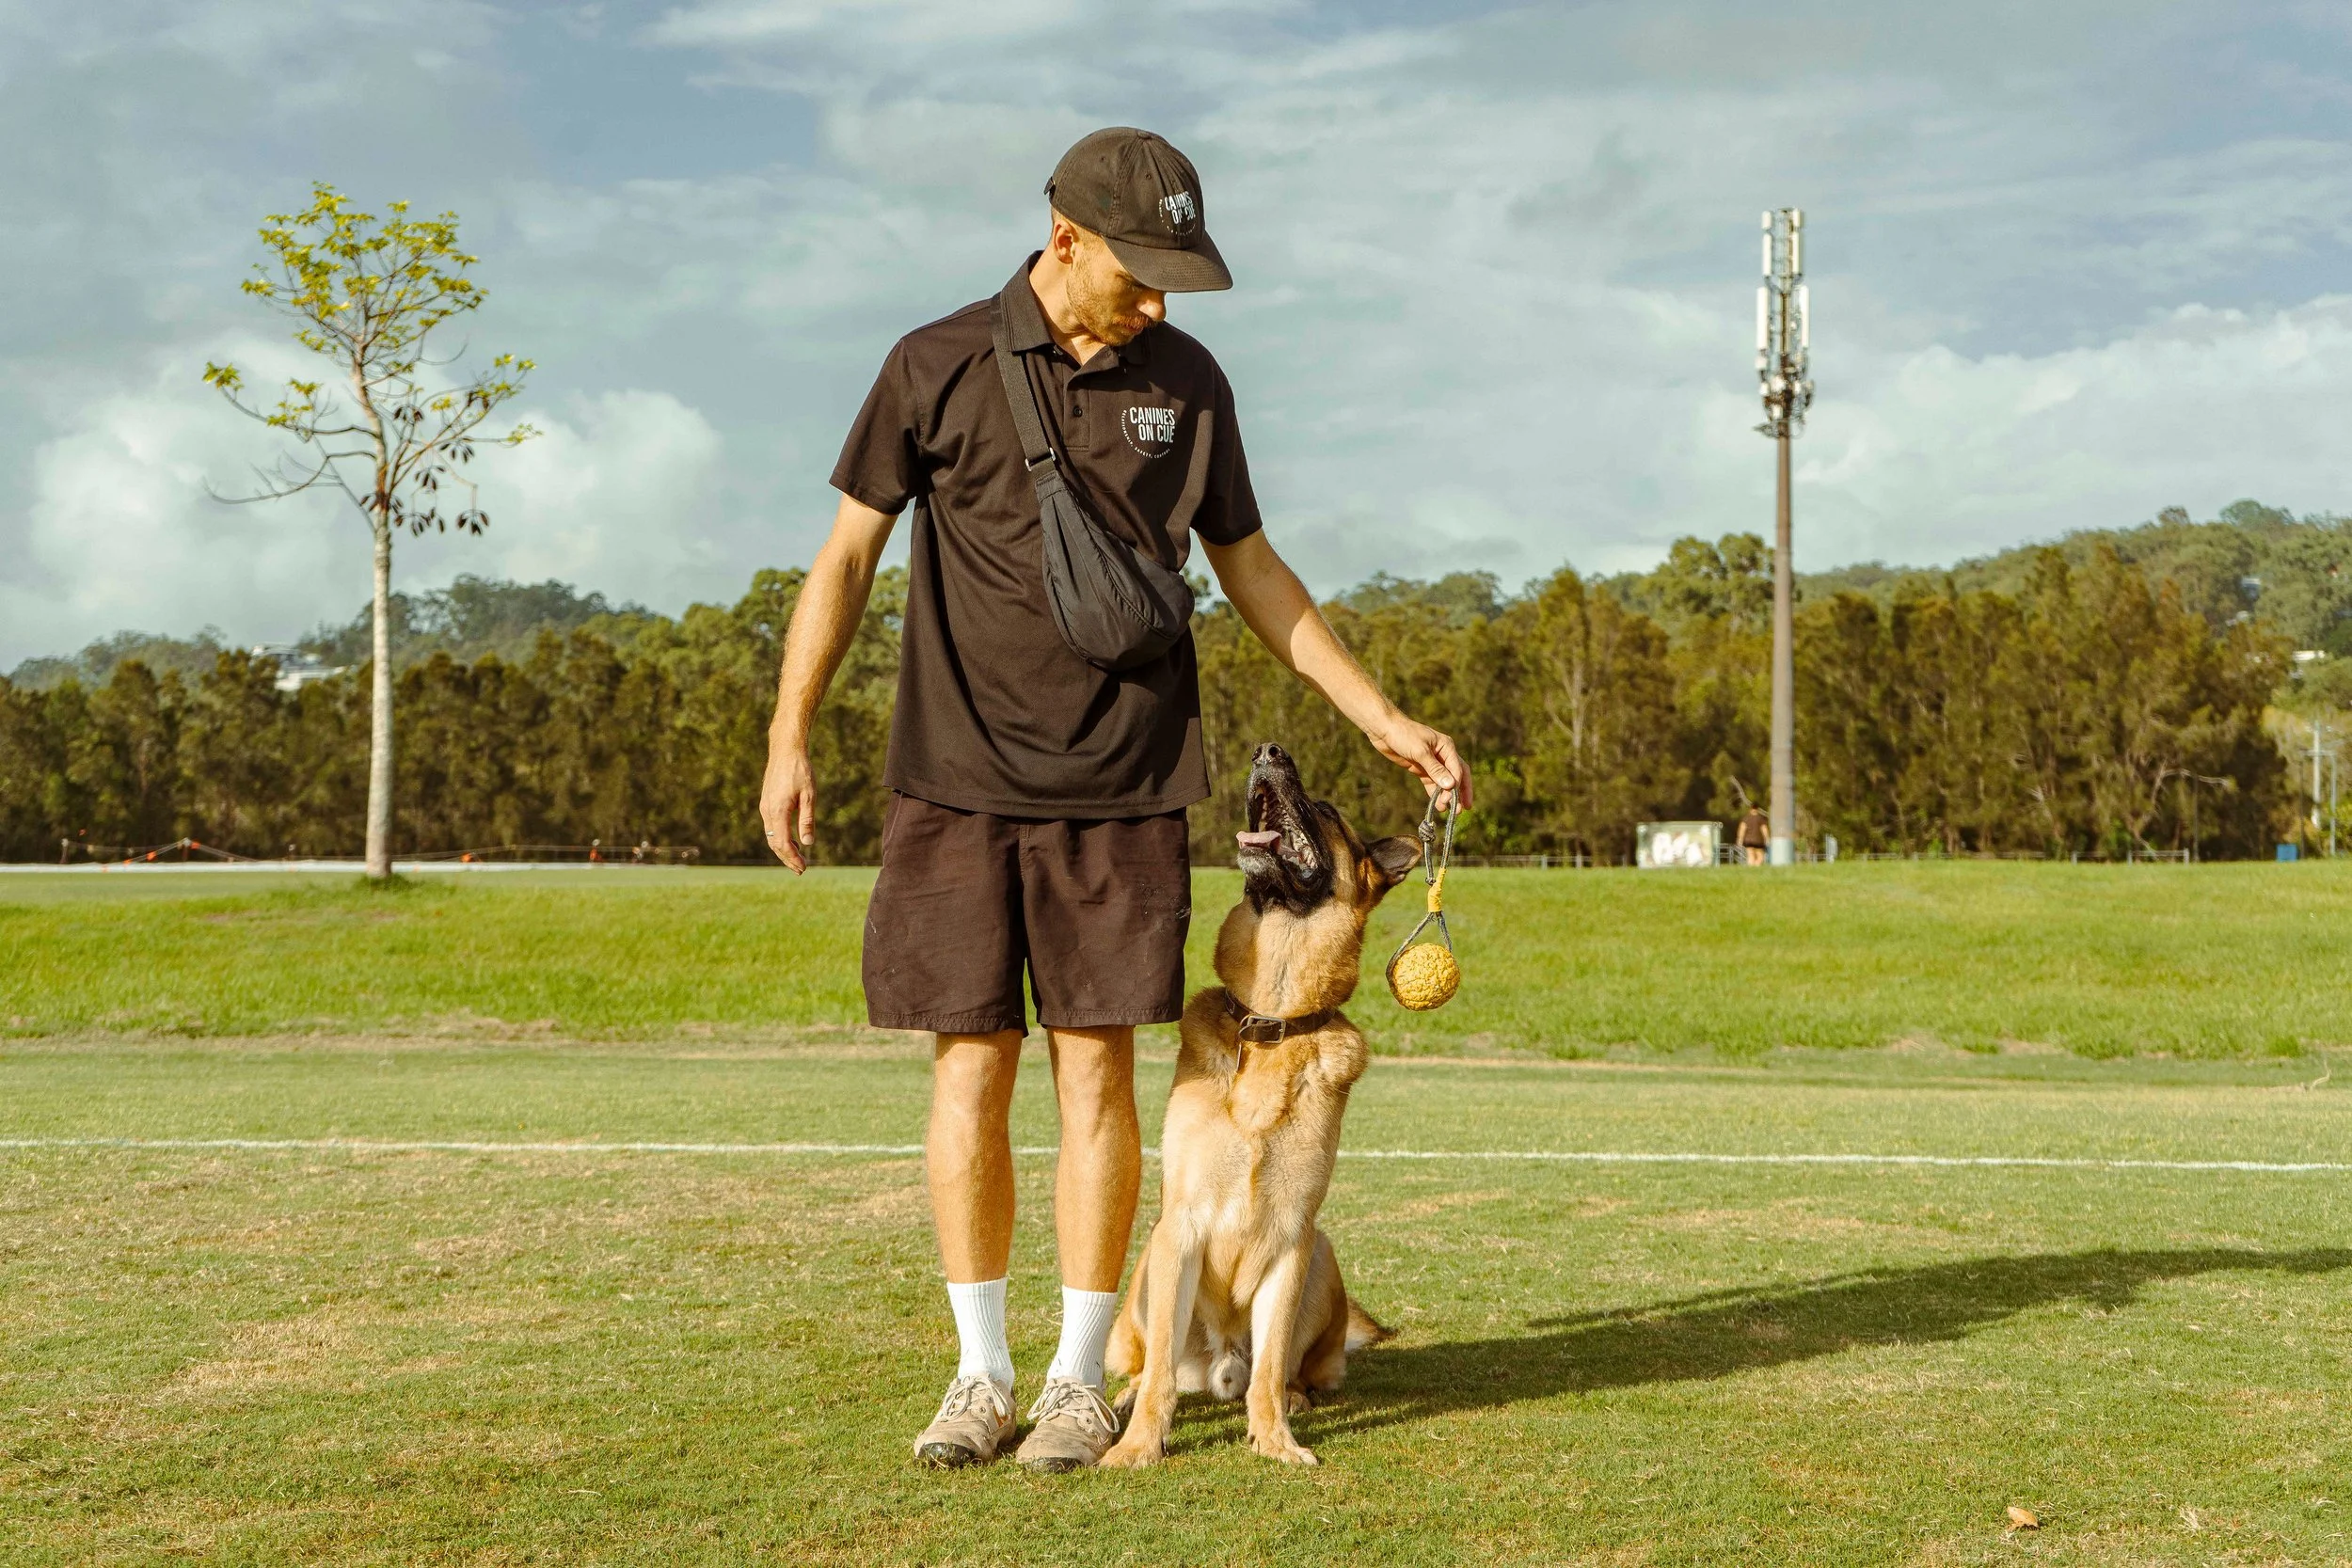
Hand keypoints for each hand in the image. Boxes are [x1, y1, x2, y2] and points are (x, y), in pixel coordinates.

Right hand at [759, 740, 815, 873]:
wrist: (786, 751)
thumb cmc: (801, 771)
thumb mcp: (810, 795)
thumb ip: (807, 820)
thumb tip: (807, 844)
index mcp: (778, 811)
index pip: (783, 843)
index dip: (792, 858)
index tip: (803, 868)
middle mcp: (767, 811)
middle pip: (775, 843)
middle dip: (787, 858)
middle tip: (800, 870)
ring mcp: (765, 807)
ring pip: (771, 836)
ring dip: (783, 849)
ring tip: (797, 859)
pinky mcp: (766, 803)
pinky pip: (771, 827)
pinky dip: (780, 838)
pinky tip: (792, 840)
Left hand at [1368, 713, 1470, 811]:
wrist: (1384, 730)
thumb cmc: (1404, 735)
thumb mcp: (1420, 752)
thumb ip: (1435, 769)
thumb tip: (1451, 785)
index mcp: (1447, 747)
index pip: (1458, 769)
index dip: (1457, 785)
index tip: (1452, 800)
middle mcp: (1442, 755)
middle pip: (1456, 775)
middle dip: (1460, 792)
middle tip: (1462, 809)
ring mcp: (1432, 762)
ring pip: (1444, 781)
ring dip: (1447, 795)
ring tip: (1449, 811)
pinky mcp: (1421, 768)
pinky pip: (1431, 783)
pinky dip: (1435, 793)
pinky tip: (1438, 805)